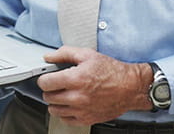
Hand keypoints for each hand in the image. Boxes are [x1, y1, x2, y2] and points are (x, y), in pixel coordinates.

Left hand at [37, 47, 151, 125]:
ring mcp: (82, 110)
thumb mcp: (88, 55)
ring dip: (55, 102)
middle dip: (49, 90)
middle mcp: (77, 97)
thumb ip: (65, 53)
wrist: (130, 87)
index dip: (43, 79)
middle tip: (56, 85)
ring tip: (62, 94)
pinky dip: (64, 112)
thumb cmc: (112, 71)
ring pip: (54, 110)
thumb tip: (49, 57)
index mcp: (76, 79)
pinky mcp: (87, 119)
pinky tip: (69, 104)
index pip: (46, 83)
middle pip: (48, 97)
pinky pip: (65, 120)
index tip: (47, 77)